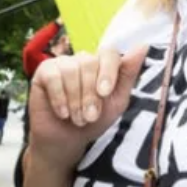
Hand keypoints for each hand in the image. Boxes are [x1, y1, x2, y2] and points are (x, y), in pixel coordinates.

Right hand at [27, 48, 146, 165]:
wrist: (67, 140)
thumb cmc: (94, 120)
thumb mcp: (116, 101)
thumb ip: (128, 74)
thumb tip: (143, 46)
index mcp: (102, 64)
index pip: (108, 53)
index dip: (108, 71)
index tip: (105, 94)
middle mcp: (83, 59)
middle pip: (89, 63)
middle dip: (90, 95)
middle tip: (89, 117)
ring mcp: (62, 63)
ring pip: (71, 70)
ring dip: (75, 100)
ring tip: (76, 118)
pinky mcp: (44, 71)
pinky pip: (53, 77)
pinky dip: (59, 98)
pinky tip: (61, 112)